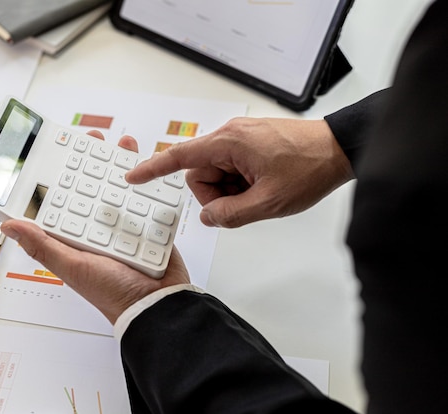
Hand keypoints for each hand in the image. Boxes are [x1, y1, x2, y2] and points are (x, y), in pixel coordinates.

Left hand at [0, 132, 190, 323]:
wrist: (158, 306)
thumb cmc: (113, 294)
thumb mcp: (73, 267)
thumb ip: (43, 246)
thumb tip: (9, 225)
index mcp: (76, 236)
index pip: (62, 200)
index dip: (58, 176)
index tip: (57, 153)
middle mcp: (98, 228)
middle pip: (93, 187)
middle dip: (91, 162)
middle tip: (90, 140)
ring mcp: (125, 224)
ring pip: (120, 188)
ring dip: (120, 165)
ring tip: (120, 145)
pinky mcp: (148, 224)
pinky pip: (146, 197)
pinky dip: (146, 181)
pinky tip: (144, 165)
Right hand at [126, 117, 353, 227]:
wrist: (341, 148)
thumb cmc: (310, 167)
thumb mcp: (268, 203)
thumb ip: (230, 214)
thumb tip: (208, 217)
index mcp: (229, 143)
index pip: (179, 157)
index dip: (153, 169)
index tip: (133, 176)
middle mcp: (230, 135)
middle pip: (200, 173)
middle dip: (216, 194)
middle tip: (246, 202)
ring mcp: (241, 138)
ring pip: (216, 173)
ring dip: (231, 190)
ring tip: (261, 193)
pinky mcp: (250, 143)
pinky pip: (231, 167)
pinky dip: (241, 183)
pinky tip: (263, 186)